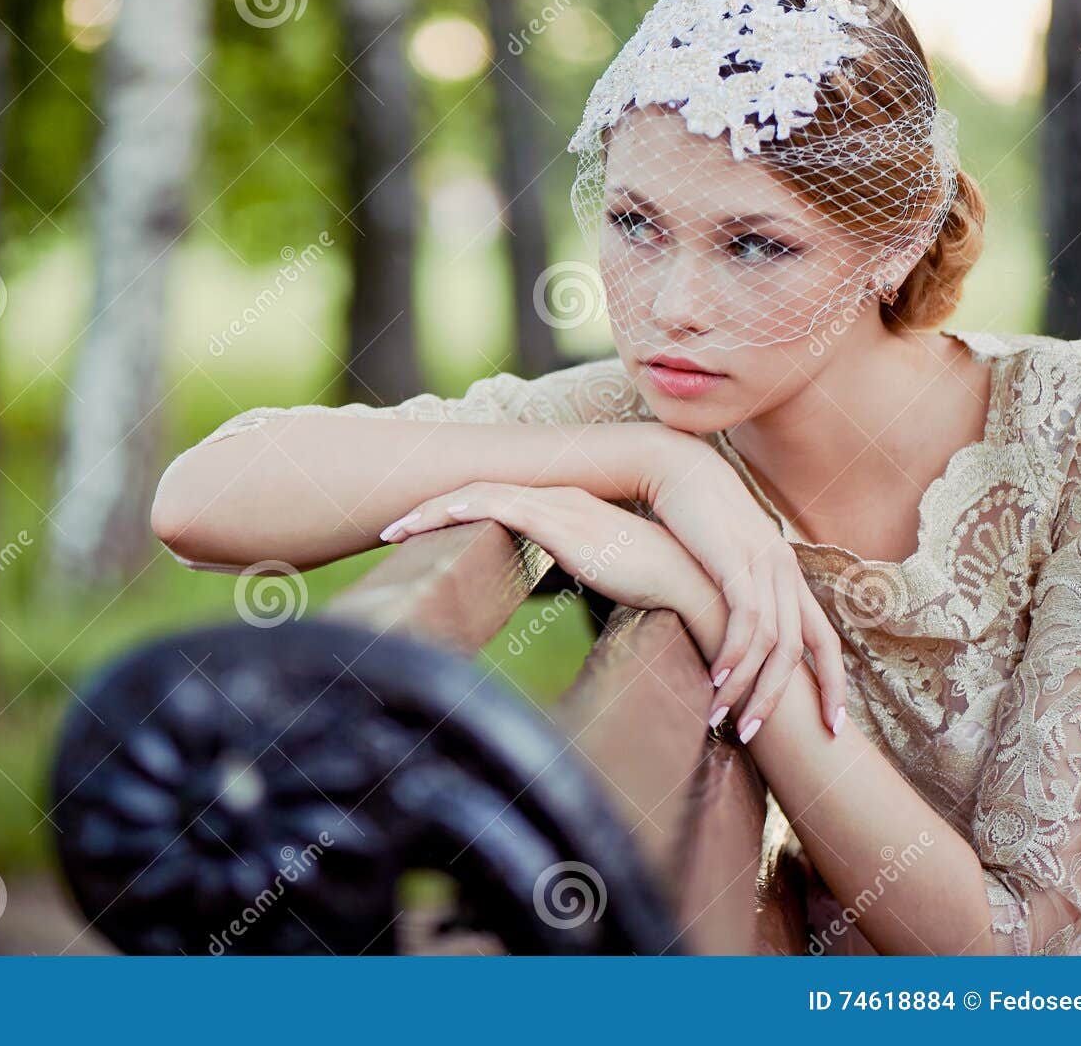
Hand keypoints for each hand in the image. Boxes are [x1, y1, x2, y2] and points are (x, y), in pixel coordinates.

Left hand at [380, 482, 723, 644]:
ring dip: (431, 512)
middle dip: (428, 510)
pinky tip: (436, 517)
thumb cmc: (656, 586)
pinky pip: (499, 507)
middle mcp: (556, 499)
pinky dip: (462, 508)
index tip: (418, 530)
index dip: (454, 511)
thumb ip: (583, 570)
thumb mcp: (606, 573)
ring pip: (477, 497)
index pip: (496, 500)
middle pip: (477, 494)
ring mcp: (557, 508)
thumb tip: (567, 583)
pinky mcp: (560, 524)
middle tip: (388, 530)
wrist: (692, 583)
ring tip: (392, 531)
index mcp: (564, 509)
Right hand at [637, 436, 845, 741]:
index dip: (834, 685)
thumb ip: (739, 593)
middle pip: (800, 649)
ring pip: (772, 641)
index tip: (832, 728)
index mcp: (788, 574)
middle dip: (782, 699)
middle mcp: (785, 570)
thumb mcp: (726, 559)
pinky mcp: (735, 558)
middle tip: (756, 735)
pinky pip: (745, 619)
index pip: (825, 640)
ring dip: (748, 685)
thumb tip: (735, 636)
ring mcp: (763, 562)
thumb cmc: (693, 518)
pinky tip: (715, 678)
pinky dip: (734, 654)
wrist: (675, 467)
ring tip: (724, 718)